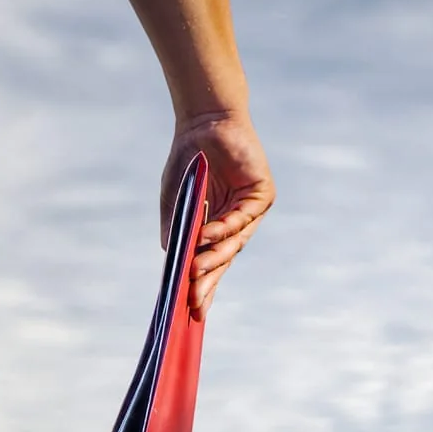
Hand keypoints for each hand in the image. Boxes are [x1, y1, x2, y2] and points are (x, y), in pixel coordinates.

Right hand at [161, 109, 271, 315]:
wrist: (205, 120)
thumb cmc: (189, 158)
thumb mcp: (175, 200)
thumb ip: (174, 228)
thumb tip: (171, 260)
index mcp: (219, 225)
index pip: (214, 261)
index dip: (204, 286)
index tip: (192, 311)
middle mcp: (238, 221)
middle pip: (225, 259)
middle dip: (209, 282)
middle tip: (194, 303)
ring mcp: (251, 209)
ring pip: (234, 243)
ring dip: (214, 258)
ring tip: (195, 273)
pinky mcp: (262, 194)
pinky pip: (242, 218)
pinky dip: (223, 228)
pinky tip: (205, 237)